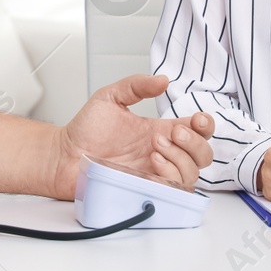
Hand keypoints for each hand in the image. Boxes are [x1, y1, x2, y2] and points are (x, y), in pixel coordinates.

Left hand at [48, 74, 214, 199]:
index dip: (206, 125)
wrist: (65, 155)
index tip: (198, 119)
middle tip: (173, 133)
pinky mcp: (146, 189)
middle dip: (195, 142)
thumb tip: (163, 80)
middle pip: (203, 154)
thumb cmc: (85, 130)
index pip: (197, 130)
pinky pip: (174, 190)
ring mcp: (156, 173)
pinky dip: (170, 175)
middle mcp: (162, 153)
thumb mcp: (110, 97)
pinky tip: (154, 163)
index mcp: (159, 130)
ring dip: (180, 158)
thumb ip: (136, 85)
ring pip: (193, 173)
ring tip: (155, 147)